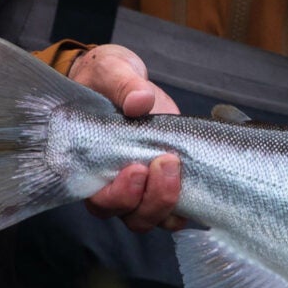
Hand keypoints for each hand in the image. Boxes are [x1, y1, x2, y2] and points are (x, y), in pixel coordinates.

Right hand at [67, 44, 182, 230]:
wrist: (122, 78)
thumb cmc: (106, 78)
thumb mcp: (111, 71)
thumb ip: (123, 85)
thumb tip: (141, 101)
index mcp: (90, 167)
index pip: (100, 202)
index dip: (119, 196)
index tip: (136, 168)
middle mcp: (116, 184)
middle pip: (131, 216)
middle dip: (152, 198)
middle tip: (165, 161)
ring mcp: (144, 185)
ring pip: (156, 216)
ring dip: (170, 200)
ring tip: (177, 164)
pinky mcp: (168, 178)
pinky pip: (179, 207)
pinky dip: (190, 200)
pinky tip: (197, 176)